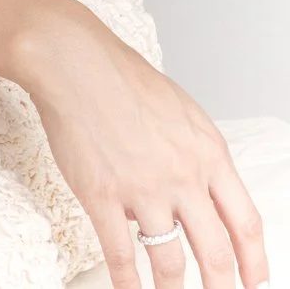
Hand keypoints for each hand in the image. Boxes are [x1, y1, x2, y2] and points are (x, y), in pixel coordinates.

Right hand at [18, 4, 269, 288]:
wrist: (75, 61)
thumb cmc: (122, 77)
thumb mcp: (181, 111)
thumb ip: (196, 154)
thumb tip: (196, 194)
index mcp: (208, 153)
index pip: (245, 223)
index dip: (254, 263)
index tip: (254, 283)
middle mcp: (182, 176)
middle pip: (215, 253)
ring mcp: (142, 189)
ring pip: (169, 262)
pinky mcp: (103, 196)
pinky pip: (121, 256)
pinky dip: (128, 284)